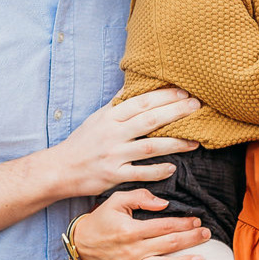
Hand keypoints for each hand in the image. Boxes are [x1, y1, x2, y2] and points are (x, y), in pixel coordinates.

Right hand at [49, 88, 200, 196]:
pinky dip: (158, 170)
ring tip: (195, 141)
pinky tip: (173, 167)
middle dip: (175, 113)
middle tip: (196, 107)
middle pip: (149, 121)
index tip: (184, 93)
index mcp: (110, 116)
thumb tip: (135, 83)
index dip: (164, 97)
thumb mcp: (98, 117)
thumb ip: (118, 103)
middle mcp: (113, 134)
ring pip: (150, 147)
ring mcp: (114, 155)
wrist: (61, 169)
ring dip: (175, 144)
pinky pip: (141, 173)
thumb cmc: (83, 141)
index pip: (141, 102)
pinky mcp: (114, 176)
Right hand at [73, 189, 209, 259]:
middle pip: (168, 245)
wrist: (82, 242)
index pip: (163, 226)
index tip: (196, 220)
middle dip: (190, 239)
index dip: (182, 223)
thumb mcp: (117, 200)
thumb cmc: (102, 219)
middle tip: (206, 234)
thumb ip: (140, 197)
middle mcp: (132, 250)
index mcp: (130, 230)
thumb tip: (164, 203)